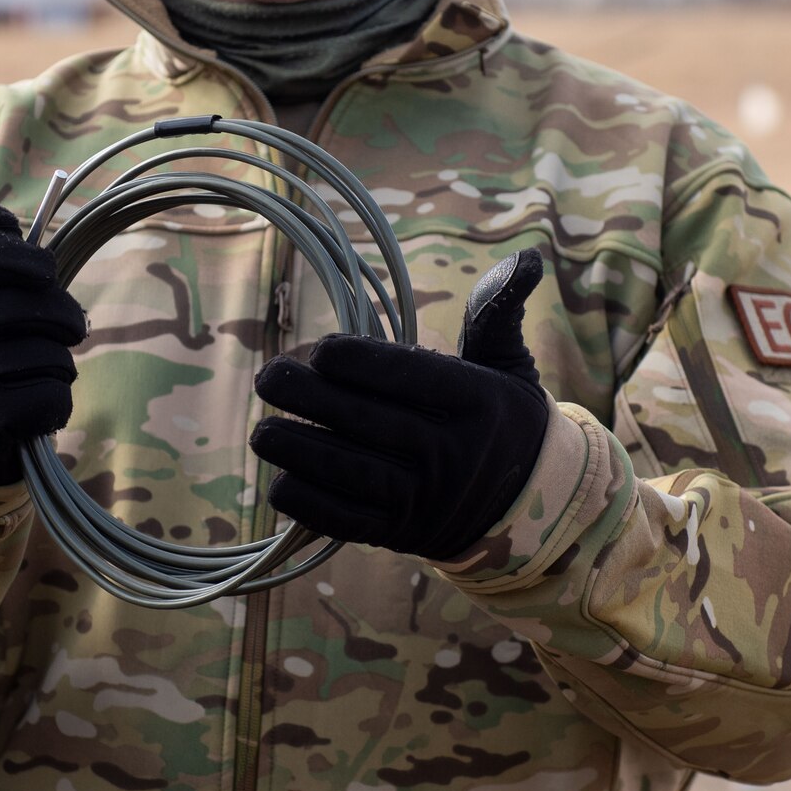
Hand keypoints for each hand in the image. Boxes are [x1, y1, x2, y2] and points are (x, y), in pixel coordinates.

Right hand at [0, 204, 87, 484]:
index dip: (17, 254)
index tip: (47, 270)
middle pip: (30, 304)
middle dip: (66, 316)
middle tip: (71, 326)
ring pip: (47, 354)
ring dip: (62, 361)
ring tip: (42, 368)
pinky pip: (50, 396)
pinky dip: (59, 399)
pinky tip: (38, 403)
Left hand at [250, 249, 553, 559]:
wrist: (529, 503)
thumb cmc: (503, 416)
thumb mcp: (509, 362)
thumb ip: (497, 309)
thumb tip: (525, 256)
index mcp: (479, 401)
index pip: (407, 375)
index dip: (356, 361)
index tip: (321, 350)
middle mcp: (455, 453)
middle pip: (369, 421)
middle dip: (310, 399)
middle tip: (269, 377)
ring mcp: (428, 500)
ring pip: (352, 472)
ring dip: (299, 453)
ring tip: (261, 432)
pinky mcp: (405, 534)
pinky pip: (349, 521)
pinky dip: (311, 505)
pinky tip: (280, 482)